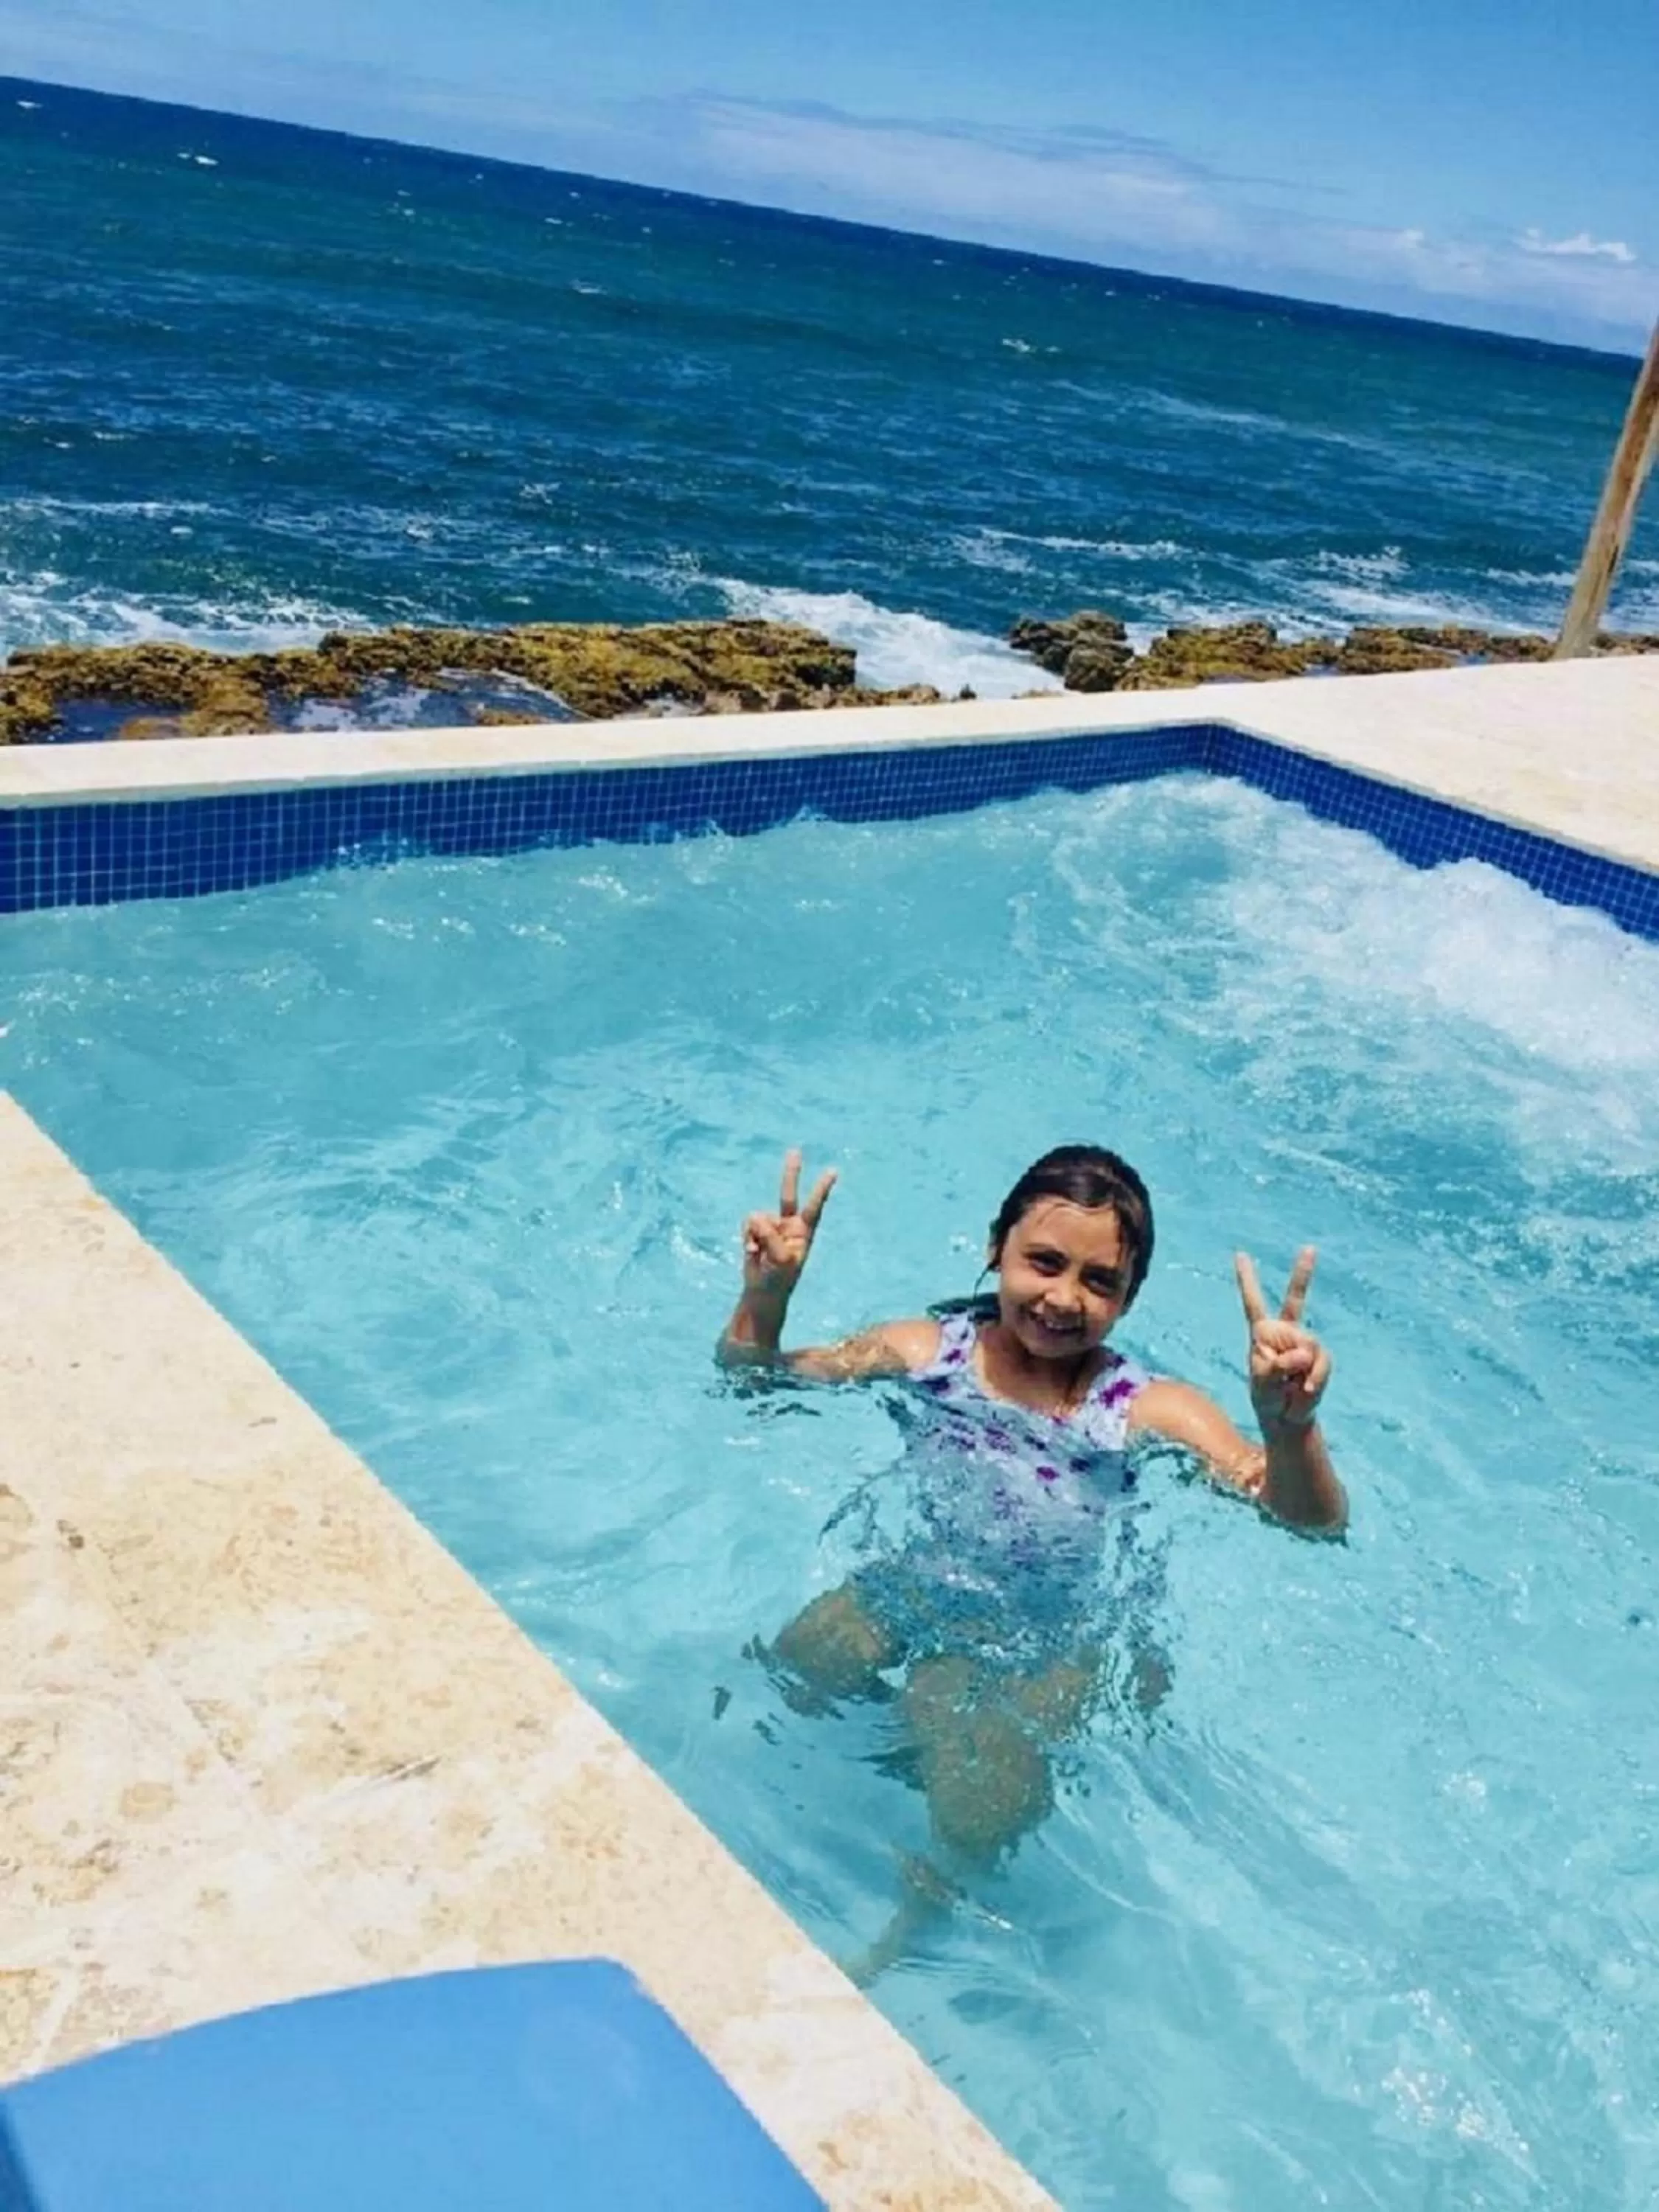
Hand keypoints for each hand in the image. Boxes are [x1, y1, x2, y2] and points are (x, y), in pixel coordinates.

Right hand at [742, 1149, 836, 1303]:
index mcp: (803, 1232)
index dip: (822, 1189)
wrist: (762, 1292)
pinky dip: (747, 1236)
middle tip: (795, 1151)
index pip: (814, 1206)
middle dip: (791, 1173)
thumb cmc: (778, 1279)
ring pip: (758, 1216)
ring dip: (756, 1234)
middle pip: (788, 1194)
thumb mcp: (781, 1259)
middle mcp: (789, 1225)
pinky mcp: (755, 1231)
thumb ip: (771, 1235)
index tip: (833, 1171)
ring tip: (761, 1253)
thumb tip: (755, 1218)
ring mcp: (772, 1227)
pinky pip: (747, 1224)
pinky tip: (752, 1251)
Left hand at [1235, 1247, 1330, 1433]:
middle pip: (1294, 1305)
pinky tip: (1304, 1390)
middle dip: (1301, 1284)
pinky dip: (1315, 1378)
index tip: (1240, 1254)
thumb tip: (1304, 1352)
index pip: (1253, 1302)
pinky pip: (1321, 1362)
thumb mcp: (1265, 1383)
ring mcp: (1304, 1343)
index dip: (1247, 1279)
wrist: (1287, 1419)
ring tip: (1292, 1386)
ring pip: (1308, 1345)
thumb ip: (1280, 1365)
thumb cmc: (1268, 1399)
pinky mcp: (1319, 1357)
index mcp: (1261, 1332)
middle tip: (1306, 1263)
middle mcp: (1284, 1332)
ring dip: (1301, 1370)